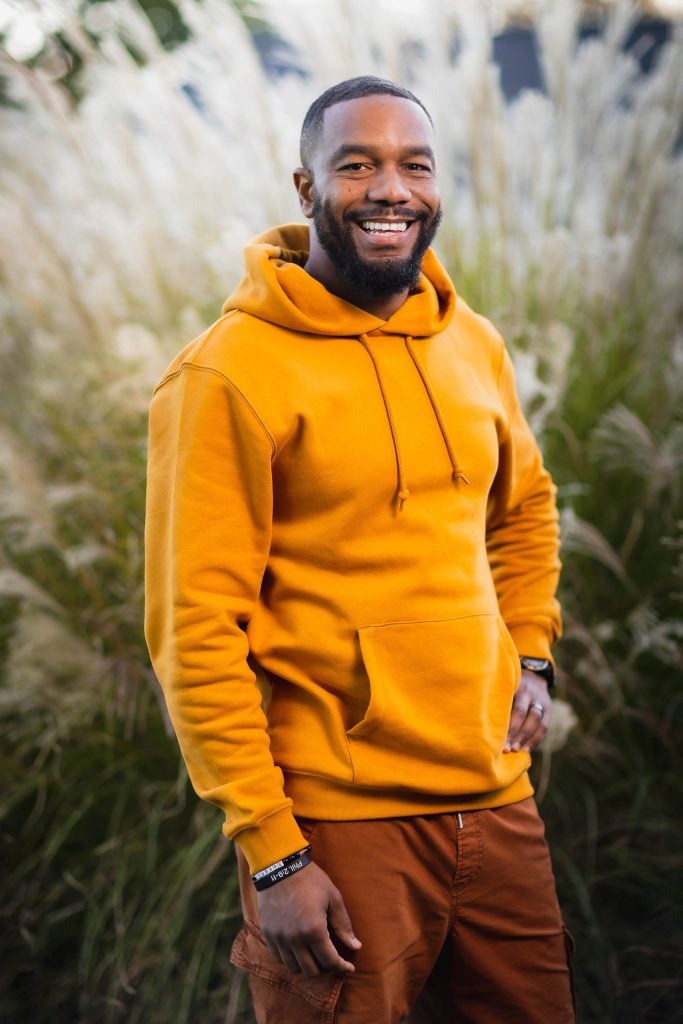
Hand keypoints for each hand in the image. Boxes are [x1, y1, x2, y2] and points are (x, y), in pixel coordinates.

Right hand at [257, 860, 361, 977]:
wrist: (280, 867)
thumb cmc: (310, 880)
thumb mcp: (333, 898)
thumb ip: (343, 925)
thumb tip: (355, 947)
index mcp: (314, 930)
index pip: (330, 961)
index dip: (341, 968)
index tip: (348, 968)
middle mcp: (295, 939)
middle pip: (312, 970)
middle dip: (325, 968)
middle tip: (332, 959)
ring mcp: (279, 938)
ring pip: (294, 968)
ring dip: (307, 965)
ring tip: (315, 955)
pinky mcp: (268, 934)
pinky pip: (279, 958)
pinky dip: (291, 959)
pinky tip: (298, 949)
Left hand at [504, 669, 550, 753]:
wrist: (534, 674)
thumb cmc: (510, 684)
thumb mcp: (504, 684)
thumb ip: (496, 697)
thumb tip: (481, 720)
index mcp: (516, 686)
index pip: (512, 706)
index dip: (507, 724)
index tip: (496, 738)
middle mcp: (530, 693)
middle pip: (523, 714)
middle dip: (514, 732)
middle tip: (506, 749)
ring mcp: (541, 701)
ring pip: (536, 721)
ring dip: (526, 737)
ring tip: (516, 750)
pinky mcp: (548, 709)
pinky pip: (544, 726)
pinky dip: (536, 739)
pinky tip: (526, 749)